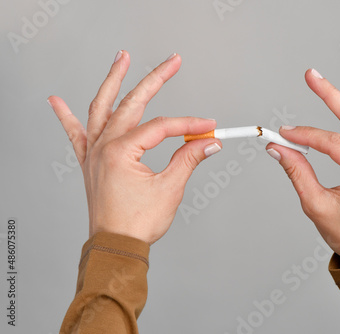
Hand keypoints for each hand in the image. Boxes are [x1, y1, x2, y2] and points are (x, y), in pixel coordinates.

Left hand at [48, 51, 221, 244]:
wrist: (115, 246)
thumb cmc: (137, 223)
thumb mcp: (169, 189)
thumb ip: (189, 159)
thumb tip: (209, 142)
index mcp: (122, 151)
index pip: (162, 127)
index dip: (188, 125)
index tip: (208, 128)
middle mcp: (104, 146)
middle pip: (132, 103)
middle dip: (154, 79)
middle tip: (172, 61)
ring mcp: (94, 152)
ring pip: (102, 107)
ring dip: (112, 81)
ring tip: (121, 58)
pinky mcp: (90, 162)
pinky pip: (75, 134)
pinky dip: (66, 116)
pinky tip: (56, 101)